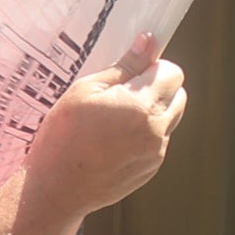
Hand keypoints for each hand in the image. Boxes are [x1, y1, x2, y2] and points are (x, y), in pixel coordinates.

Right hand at [21, 33, 184, 217]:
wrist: (56, 190)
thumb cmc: (63, 138)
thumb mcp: (85, 91)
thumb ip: (124, 67)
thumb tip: (147, 44)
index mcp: (141, 106)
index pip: (172, 73)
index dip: (153, 67)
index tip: (134, 71)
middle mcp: (155, 130)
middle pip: (178, 94)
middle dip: (158, 88)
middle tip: (124, 93)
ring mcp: (155, 152)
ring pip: (171, 118)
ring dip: (153, 111)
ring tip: (117, 118)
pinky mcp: (151, 168)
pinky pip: (159, 141)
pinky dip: (145, 134)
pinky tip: (115, 139)